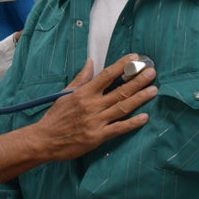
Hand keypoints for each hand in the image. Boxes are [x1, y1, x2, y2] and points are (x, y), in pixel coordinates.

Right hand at [32, 54, 155, 160]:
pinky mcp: (98, 136)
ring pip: (122, 107)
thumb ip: (81, 78)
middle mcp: (92, 105)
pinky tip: (144, 117)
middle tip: (152, 72)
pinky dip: (132, 123)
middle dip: (137, 80)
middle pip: (119, 90)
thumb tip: (91, 61)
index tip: (135, 58)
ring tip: (153, 90)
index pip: (106, 75)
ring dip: (139, 98)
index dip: (122, 65)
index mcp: (84, 93)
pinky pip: (119, 128)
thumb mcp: (65, 93)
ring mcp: (96, 121)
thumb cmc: (55, 116)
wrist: (45, 140)